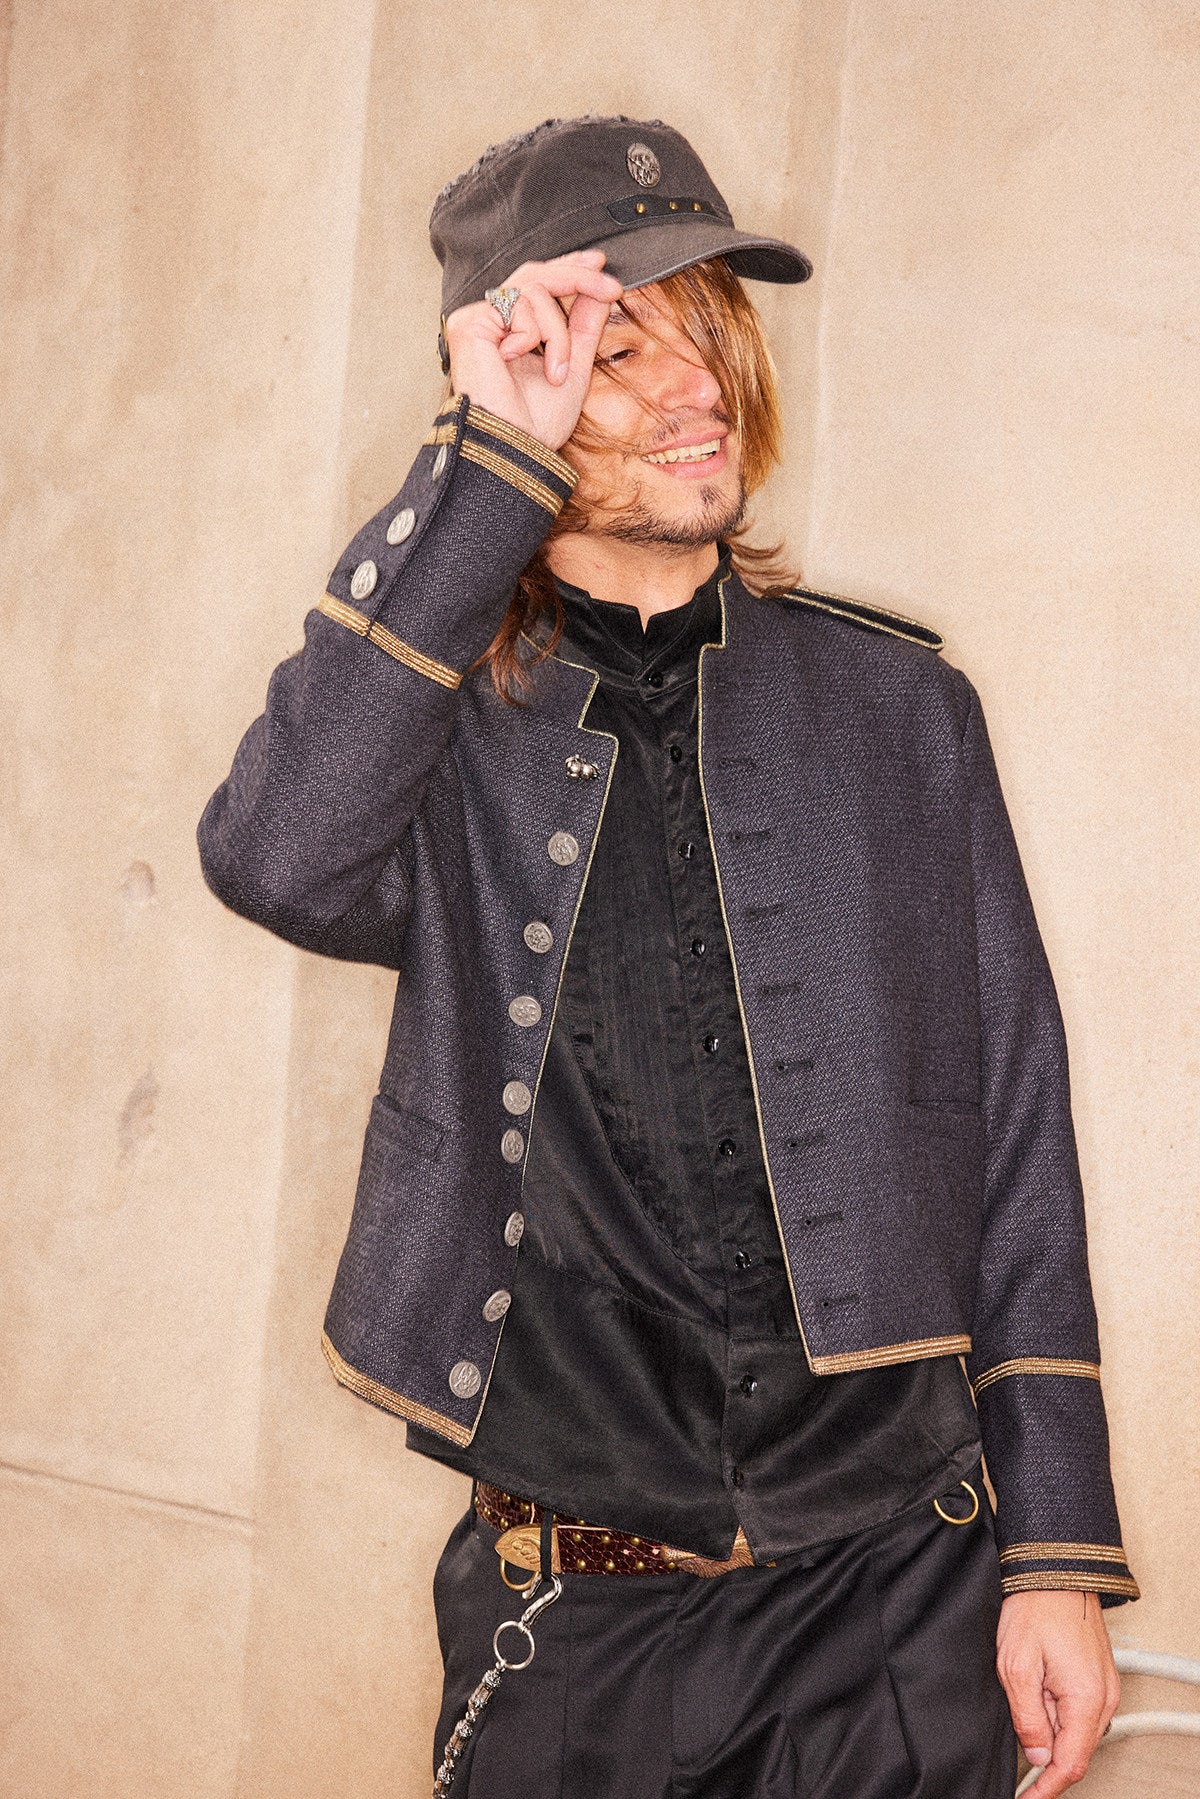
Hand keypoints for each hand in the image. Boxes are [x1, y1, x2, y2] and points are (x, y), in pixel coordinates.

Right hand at [443, 250, 621, 450]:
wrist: (515, 446)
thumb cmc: (537, 423)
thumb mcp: (575, 367)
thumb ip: (584, 327)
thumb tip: (601, 289)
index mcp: (514, 331)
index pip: (538, 284)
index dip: (568, 267)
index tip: (600, 263)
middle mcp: (493, 322)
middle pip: (536, 274)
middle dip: (577, 277)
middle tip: (610, 288)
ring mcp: (478, 320)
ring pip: (534, 290)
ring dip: (558, 332)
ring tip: (556, 371)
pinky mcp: (469, 322)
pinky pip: (518, 304)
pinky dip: (534, 334)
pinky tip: (517, 361)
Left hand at [996, 1590, 1119, 1794]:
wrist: (1054, 1571)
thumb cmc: (1036, 1609)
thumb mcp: (1016, 1668)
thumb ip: (1028, 1719)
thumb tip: (1037, 1757)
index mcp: (1086, 1701)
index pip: (1070, 1765)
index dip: (1046, 1789)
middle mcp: (1103, 1698)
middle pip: (1074, 1750)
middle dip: (1042, 1747)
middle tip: (1016, 1718)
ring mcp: (1104, 1687)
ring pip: (1074, 1729)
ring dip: (1047, 1723)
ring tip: (1025, 1684)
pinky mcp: (1098, 1677)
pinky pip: (1078, 1710)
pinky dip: (1056, 1710)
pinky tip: (1038, 1684)